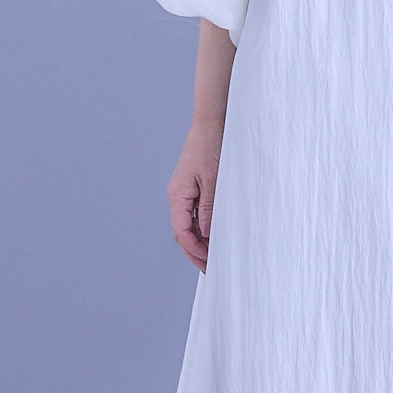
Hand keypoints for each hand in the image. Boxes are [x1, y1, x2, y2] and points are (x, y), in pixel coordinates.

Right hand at [167, 120, 223, 272]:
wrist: (211, 124)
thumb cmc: (212, 147)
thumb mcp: (214, 180)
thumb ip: (209, 208)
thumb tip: (206, 234)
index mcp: (178, 196)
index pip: (181, 232)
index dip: (194, 251)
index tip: (208, 264)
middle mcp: (177, 196)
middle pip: (182, 233)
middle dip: (195, 252)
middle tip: (210, 269)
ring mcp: (184, 192)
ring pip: (188, 225)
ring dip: (199, 242)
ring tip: (215, 257)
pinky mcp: (193, 188)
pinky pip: (194, 214)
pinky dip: (203, 228)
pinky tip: (215, 236)